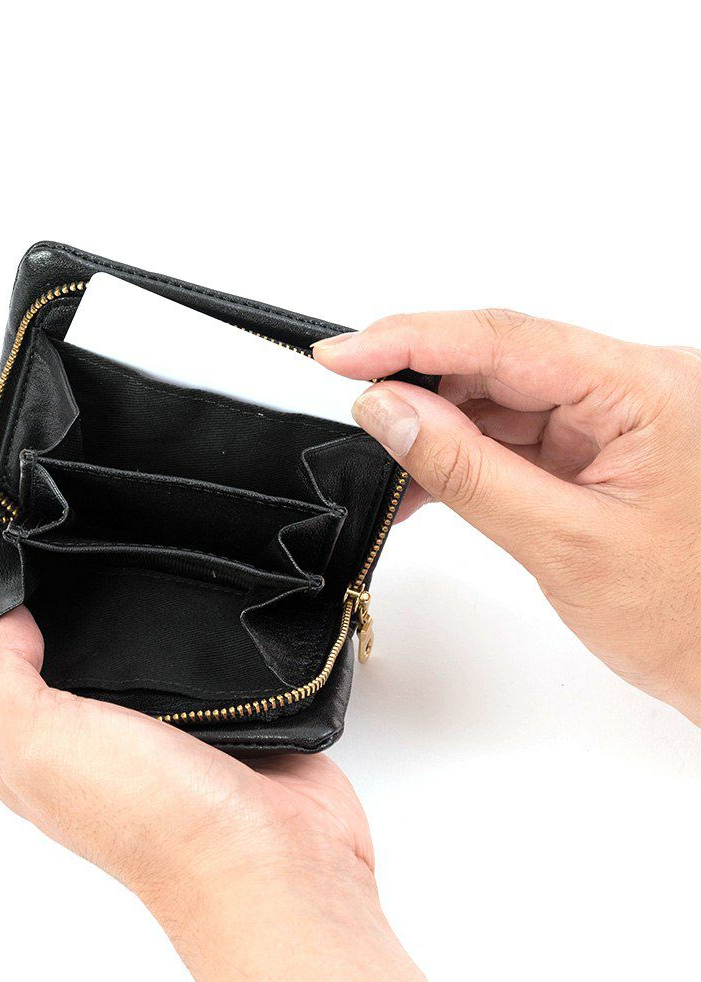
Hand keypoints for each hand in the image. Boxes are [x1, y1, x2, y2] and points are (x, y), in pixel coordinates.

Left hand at [0, 514, 435, 981]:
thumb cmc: (156, 818)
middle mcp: (67, 728)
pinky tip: (153, 565)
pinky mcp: (191, 699)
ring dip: (72, 582)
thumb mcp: (41, 746)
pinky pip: (156, 636)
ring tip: (70, 524)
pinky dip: (146, 597)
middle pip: (10, 641)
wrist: (270, 853)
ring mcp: (131, 713)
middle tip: (2, 514)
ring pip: (85, 633)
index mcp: (16, 743)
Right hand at [313, 310, 700, 723]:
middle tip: (354, 408)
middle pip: (499, 359)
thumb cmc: (692, 616)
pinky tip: (422, 481)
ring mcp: (617, 417)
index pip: (505, 339)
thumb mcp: (562, 543)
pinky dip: (464, 457)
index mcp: (646, 389)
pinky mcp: (599, 447)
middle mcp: (636, 387)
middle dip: (418, 385)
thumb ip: (465, 471)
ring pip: (499, 397)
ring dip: (436, 428)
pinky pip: (514, 434)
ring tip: (385, 466)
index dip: (409, 340)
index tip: (340, 354)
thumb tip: (387, 410)